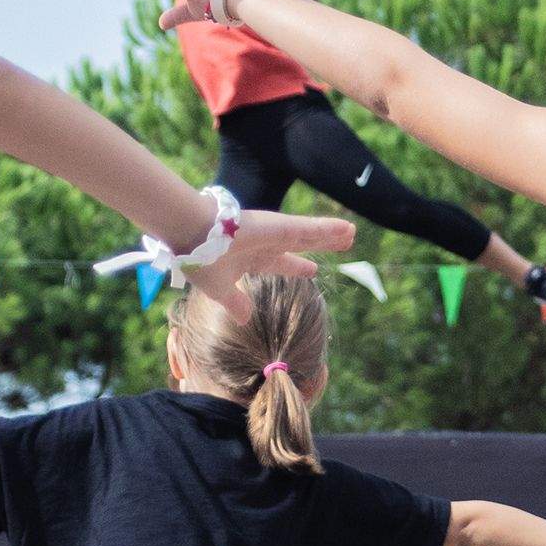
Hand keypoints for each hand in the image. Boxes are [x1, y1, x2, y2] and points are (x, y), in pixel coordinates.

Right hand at [193, 207, 358, 317]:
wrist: (193, 237)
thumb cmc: (201, 260)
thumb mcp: (220, 290)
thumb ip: (236, 303)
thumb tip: (244, 319)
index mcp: (252, 259)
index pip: (281, 262)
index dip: (297, 266)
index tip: (311, 269)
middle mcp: (267, 243)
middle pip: (302, 244)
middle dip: (321, 245)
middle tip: (342, 244)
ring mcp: (275, 233)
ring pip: (311, 234)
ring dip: (332, 234)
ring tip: (352, 233)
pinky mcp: (281, 226)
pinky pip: (311, 228)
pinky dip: (329, 228)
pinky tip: (346, 228)